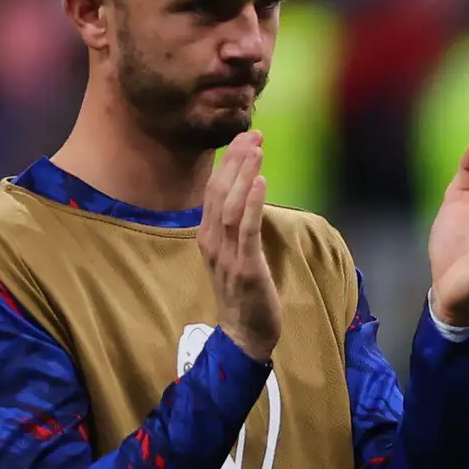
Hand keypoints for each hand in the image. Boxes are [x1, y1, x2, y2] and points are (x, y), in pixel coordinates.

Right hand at [201, 133, 280, 367]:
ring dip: (244, 174)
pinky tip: (261, 182)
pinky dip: (251, 203)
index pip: (213, 191)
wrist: (245, 333)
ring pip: (229, 205)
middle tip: (253, 134)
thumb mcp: (236, 255)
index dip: (228, 164)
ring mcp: (226, 255)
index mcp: (207, 236)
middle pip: (218, 191)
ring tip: (256, 150)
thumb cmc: (244, 294)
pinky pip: (246, 230)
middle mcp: (211, 241)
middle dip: (235, 161)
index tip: (244, 139)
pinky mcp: (245, 268)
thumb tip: (249, 200)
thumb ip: (237, 229)